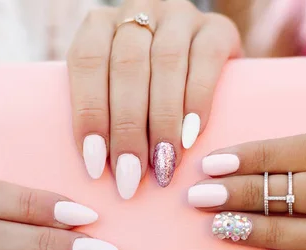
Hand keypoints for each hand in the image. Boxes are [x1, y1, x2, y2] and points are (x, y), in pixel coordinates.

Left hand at [67, 0, 239, 197]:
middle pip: (128, 67)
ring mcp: (180, 15)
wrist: (199, 55)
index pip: (87, 62)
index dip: (90, 114)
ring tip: (163, 165)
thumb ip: (106, 112)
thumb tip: (98, 170)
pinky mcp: (218, 27)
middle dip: (128, 129)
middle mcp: (138, 9)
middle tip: (131, 177)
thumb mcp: (115, 87)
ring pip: (166, 64)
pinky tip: (191, 136)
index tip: (95, 165)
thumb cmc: (145, 85)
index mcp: (100, 23)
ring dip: (163, 122)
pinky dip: (197, 102)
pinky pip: (207, 61)